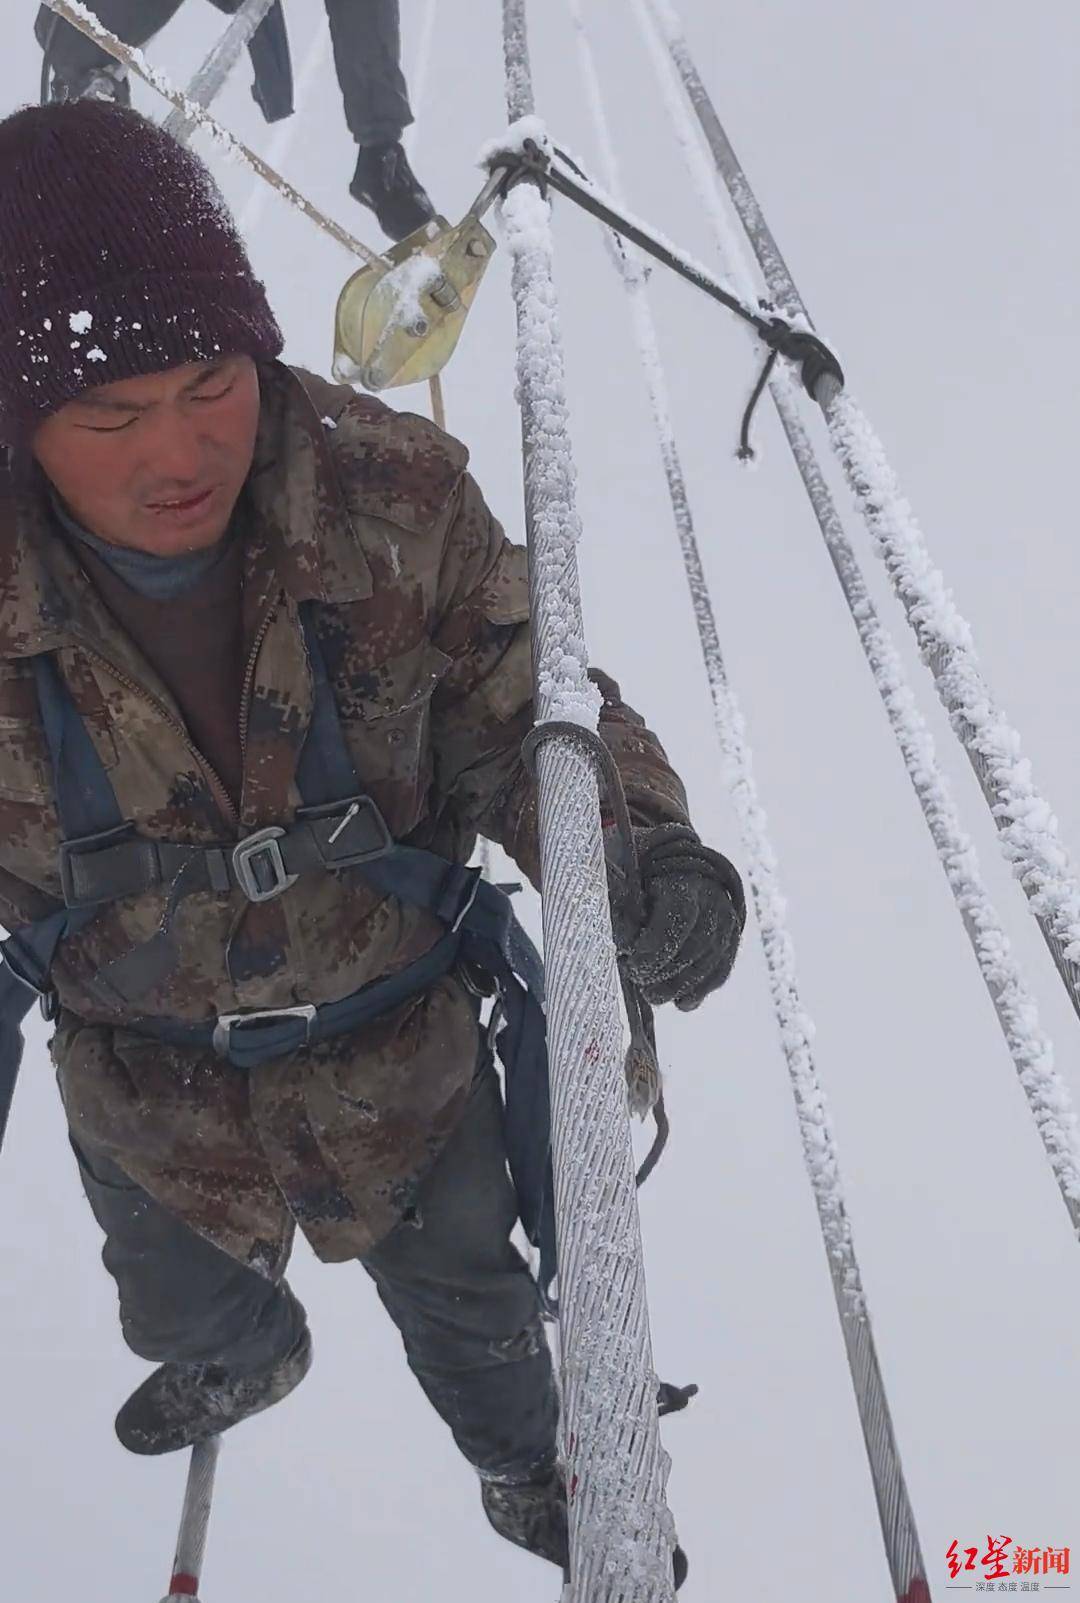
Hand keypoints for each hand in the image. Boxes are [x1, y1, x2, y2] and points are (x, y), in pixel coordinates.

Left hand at [606, 823, 745, 1011]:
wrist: (681, 868)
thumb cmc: (644, 873)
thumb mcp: (626, 877)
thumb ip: (621, 904)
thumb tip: (620, 942)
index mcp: (685, 880)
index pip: (679, 917)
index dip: (654, 947)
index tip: (631, 964)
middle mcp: (713, 901)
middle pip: (694, 946)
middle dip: (663, 972)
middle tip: (637, 980)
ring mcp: (727, 922)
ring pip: (708, 964)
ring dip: (678, 986)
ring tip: (651, 994)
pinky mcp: (731, 942)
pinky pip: (719, 972)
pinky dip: (699, 991)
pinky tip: (681, 1003)